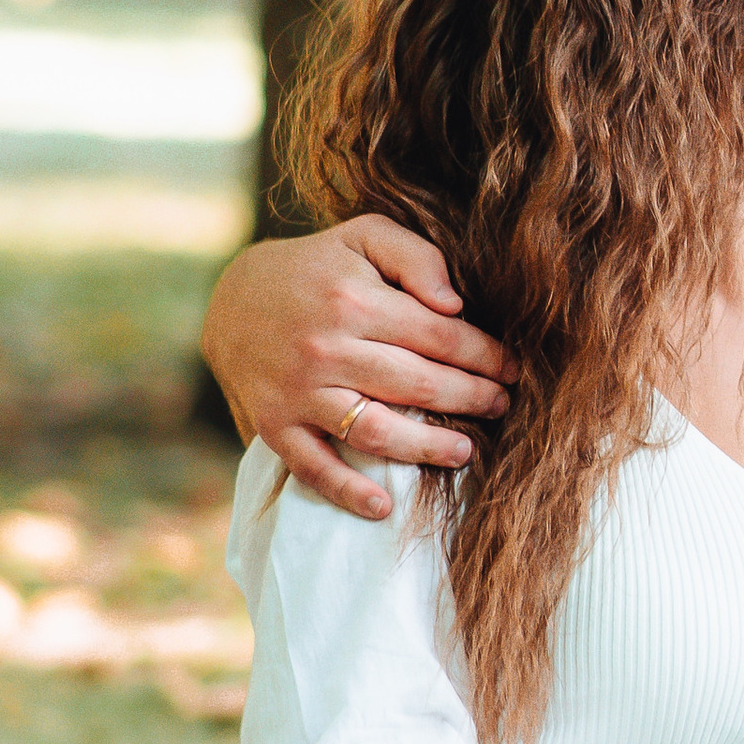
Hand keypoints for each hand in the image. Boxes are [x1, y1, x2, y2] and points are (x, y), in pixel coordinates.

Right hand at [201, 218, 512, 519]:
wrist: (231, 297)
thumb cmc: (317, 267)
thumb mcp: (364, 236)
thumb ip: (417, 257)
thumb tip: (455, 305)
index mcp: (355, 300)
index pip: (440, 336)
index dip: (485, 355)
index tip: (512, 368)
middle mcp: (326, 348)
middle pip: (418, 385)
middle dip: (471, 399)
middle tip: (501, 407)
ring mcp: (298, 391)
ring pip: (375, 431)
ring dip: (427, 448)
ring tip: (466, 452)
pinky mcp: (273, 424)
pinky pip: (312, 466)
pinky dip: (346, 491)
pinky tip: (382, 506)